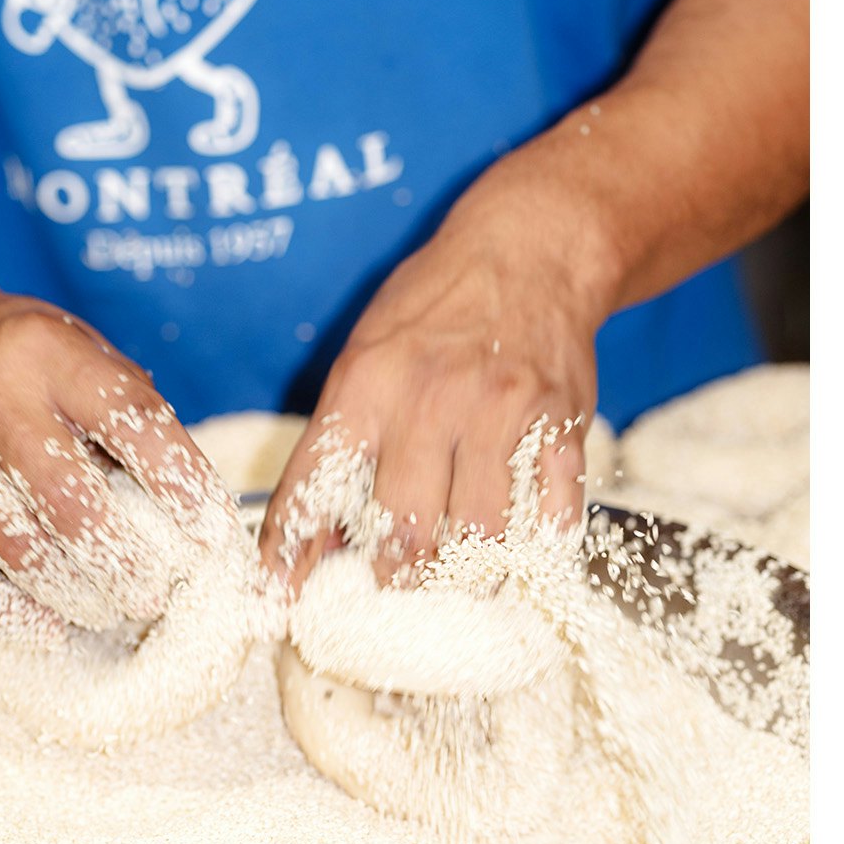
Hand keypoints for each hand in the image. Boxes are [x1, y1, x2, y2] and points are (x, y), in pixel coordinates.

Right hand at [0, 286, 230, 629]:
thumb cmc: (31, 356)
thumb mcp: (90, 352)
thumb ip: (138, 415)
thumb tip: (195, 506)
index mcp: (54, 358)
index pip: (130, 425)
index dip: (179, 484)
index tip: (213, 534)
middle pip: (67, 501)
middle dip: (122, 561)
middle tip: (159, 594)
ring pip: (15, 544)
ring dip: (71, 593)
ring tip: (113, 610)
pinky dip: (2, 611)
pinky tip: (45, 627)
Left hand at [259, 218, 603, 587]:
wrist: (533, 251)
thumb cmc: (438, 306)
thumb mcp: (370, 350)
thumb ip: (345, 435)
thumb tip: (317, 534)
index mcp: (370, 381)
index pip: (317, 483)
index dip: (293, 549)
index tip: (282, 593)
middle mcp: (434, 399)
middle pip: (406, 525)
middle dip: (393, 573)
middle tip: (394, 584)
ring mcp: (504, 412)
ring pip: (479, 532)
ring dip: (464, 569)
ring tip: (456, 577)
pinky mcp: (561, 423)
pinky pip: (551, 510)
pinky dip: (537, 543)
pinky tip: (522, 548)